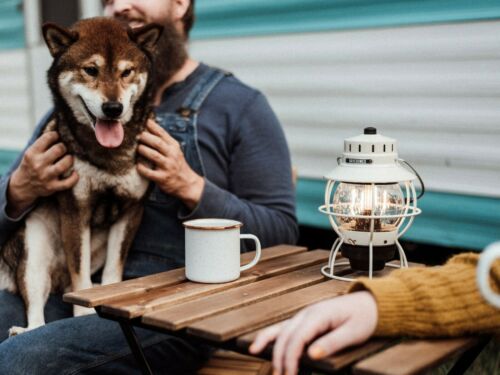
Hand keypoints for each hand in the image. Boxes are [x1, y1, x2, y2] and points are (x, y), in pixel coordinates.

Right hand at [7, 131, 77, 217]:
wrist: (23, 186)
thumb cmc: (31, 164)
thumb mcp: (31, 152)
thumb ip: (43, 143)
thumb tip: (59, 127)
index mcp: (32, 153)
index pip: (48, 138)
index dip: (56, 135)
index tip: (58, 137)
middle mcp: (38, 164)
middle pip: (58, 150)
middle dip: (64, 147)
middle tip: (64, 149)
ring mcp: (46, 176)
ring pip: (64, 165)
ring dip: (69, 160)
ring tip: (69, 158)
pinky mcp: (52, 187)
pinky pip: (67, 183)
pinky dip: (74, 178)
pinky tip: (75, 173)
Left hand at [137, 120, 203, 208]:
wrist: (186, 183)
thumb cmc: (175, 163)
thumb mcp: (174, 150)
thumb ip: (163, 140)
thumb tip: (147, 125)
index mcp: (174, 146)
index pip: (162, 133)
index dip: (151, 126)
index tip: (141, 122)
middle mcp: (172, 155)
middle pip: (157, 143)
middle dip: (144, 137)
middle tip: (135, 136)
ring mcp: (168, 167)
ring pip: (154, 156)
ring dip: (143, 150)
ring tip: (137, 148)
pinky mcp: (163, 178)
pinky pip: (149, 172)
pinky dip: (142, 168)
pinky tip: (138, 165)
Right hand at [249, 291, 377, 374]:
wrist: (369, 303)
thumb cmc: (364, 316)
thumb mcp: (354, 332)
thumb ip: (332, 343)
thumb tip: (312, 355)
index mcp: (318, 315)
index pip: (297, 338)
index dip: (291, 358)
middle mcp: (306, 313)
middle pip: (285, 337)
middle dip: (280, 359)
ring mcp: (303, 315)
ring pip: (279, 331)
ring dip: (271, 350)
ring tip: (270, 369)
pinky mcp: (304, 320)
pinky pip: (282, 328)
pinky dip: (269, 338)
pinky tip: (258, 346)